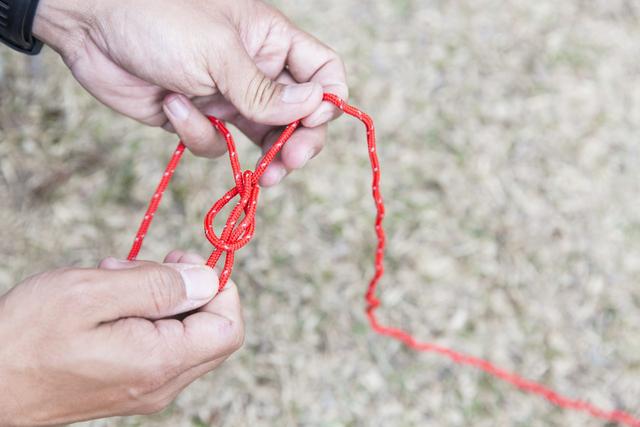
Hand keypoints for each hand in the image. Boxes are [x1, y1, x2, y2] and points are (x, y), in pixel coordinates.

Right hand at [0, 251, 243, 425]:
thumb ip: (159, 286)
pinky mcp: (128, 386)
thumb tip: (209, 279)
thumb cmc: (27, 336)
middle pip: (211, 331)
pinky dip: (142, 315)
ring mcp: (146, 389)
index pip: (229, 327)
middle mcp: (162, 384)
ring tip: (111, 280)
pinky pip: (158, 345)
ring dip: (158, 298)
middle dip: (186, 289)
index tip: (183, 262)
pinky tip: (105, 301)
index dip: (219, 288)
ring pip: (183, 334)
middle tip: (140, 268)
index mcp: (161, 362)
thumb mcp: (93, 293)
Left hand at [33, 0, 347, 185]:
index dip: (327, 101)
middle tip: (289, 165)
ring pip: (262, 137)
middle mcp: (256, 70)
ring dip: (261, 157)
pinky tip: (172, 107)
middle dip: (298, 142)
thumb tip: (315, 107)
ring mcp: (227, 95)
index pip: (323, 71)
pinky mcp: (196, 115)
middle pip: (298, 114)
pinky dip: (197, 133)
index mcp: (271, 41)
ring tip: (259, 175)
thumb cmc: (157, 17)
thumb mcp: (218, 52)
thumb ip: (265, 90)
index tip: (311, 125)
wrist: (88, 23)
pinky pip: (214, 141)